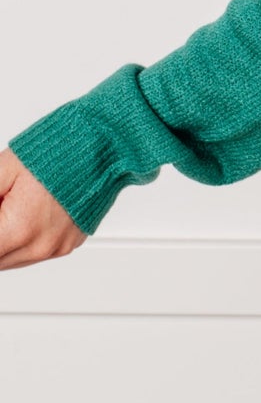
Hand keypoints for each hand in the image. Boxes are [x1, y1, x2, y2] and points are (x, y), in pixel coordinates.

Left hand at [0, 148, 87, 268]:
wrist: (107, 143)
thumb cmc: (61, 148)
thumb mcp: (4, 168)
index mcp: (20, 228)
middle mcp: (41, 246)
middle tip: (4, 200)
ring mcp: (57, 248)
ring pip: (13, 259)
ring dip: (5, 239)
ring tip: (15, 203)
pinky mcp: (69, 244)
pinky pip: (35, 251)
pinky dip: (25, 238)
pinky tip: (30, 210)